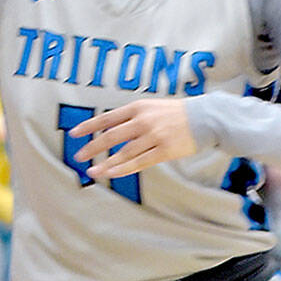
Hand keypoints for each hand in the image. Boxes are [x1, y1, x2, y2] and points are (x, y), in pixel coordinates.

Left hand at [71, 98, 196, 179]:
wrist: (206, 117)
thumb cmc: (175, 113)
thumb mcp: (150, 107)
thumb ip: (131, 117)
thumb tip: (108, 129)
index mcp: (138, 108)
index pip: (107, 118)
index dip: (89, 126)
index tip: (74, 134)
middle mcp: (144, 121)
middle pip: (111, 136)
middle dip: (92, 147)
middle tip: (78, 156)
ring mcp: (154, 137)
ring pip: (124, 153)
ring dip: (106, 163)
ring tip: (92, 172)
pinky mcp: (165, 151)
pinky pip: (140, 162)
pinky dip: (124, 169)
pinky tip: (111, 173)